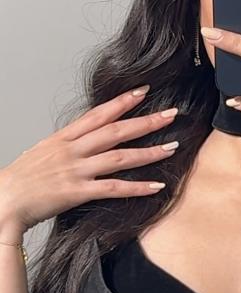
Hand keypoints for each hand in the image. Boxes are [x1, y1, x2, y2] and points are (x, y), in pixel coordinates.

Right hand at [0, 87, 179, 237]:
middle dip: (146, 121)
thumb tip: (83, 141)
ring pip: (120, 157)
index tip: (143, 92)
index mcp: (63, 139)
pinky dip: (138, 187)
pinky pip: (114, 188)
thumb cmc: (20, 180)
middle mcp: (72, 150)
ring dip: (149, 152)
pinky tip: (157, 186)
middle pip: (116, 131)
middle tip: (171, 114)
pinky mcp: (77, 192)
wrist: (4, 200)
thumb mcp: (42, 153)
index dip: (122, 102)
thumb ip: (66, 146)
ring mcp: (75, 170)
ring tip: (172, 148)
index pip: (98, 114)